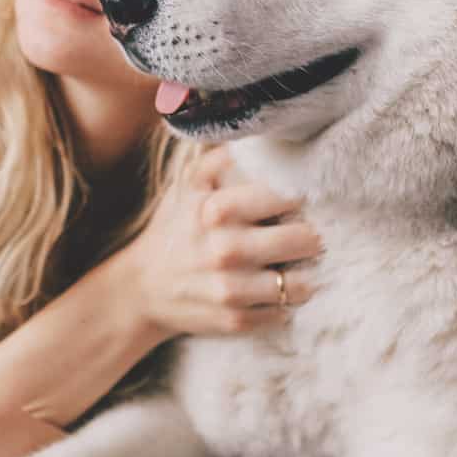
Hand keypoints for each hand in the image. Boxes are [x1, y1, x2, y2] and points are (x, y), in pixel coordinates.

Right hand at [120, 144, 320, 339]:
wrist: (142, 288)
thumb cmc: (175, 229)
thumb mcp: (190, 186)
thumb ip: (222, 158)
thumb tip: (259, 136)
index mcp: (217, 209)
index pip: (288, 196)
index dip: (304, 196)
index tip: (308, 198)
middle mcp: (225, 249)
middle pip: (306, 239)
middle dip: (315, 236)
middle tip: (313, 234)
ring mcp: (231, 289)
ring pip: (302, 283)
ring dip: (307, 274)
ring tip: (299, 265)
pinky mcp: (235, 320)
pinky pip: (284, 312)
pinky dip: (286, 302)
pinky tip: (275, 291)